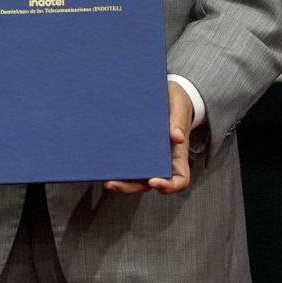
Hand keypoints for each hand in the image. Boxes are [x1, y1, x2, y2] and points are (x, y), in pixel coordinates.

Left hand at [105, 81, 194, 195]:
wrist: (168, 95)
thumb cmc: (177, 103)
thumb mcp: (179, 105)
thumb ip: (178, 120)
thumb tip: (176, 137)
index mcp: (178, 155)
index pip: (179, 179)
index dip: (168, 186)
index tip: (154, 182)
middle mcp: (163, 161)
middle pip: (149, 183)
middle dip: (131, 187)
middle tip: (112, 184)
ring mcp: (149, 157)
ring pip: (135, 176)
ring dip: (120, 181)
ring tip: (104, 178)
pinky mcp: (135, 148)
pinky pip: (127, 161)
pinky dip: (116, 165)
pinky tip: (102, 162)